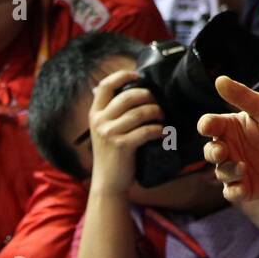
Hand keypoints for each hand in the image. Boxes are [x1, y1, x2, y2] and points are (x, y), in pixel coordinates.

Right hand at [88, 70, 164, 195]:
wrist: (107, 182)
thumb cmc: (112, 154)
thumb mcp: (105, 130)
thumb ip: (113, 112)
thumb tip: (134, 91)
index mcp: (95, 114)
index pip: (105, 86)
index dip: (122, 75)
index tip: (137, 74)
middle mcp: (99, 121)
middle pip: (128, 97)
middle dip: (148, 96)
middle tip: (157, 103)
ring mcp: (109, 133)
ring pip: (139, 113)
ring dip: (156, 112)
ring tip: (162, 117)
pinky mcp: (121, 146)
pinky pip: (146, 131)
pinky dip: (159, 130)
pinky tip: (164, 132)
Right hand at [199, 76, 258, 202]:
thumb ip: (242, 96)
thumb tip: (219, 79)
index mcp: (227, 128)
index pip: (209, 125)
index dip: (206, 126)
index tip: (209, 126)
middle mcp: (226, 148)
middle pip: (209, 151)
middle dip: (212, 152)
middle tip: (222, 151)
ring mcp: (232, 168)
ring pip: (220, 172)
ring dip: (229, 171)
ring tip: (244, 167)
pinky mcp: (242, 187)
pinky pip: (231, 192)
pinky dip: (235, 190)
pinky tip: (243, 186)